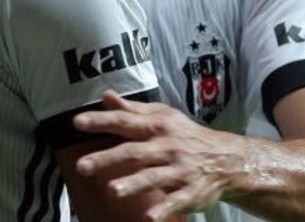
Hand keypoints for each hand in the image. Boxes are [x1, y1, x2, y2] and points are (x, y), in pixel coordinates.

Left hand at [73, 90, 245, 220]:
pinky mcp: (192, 191)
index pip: (124, 122)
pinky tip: (149, 217)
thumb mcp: (162, 116)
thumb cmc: (185, 134)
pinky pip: (177, 200)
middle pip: (133, 152)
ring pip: (153, 177)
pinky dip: (164, 208)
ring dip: (133, 184)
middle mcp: (166, 147)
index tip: (77, 122)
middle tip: (81, 166)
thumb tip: (106, 95)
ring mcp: (180, 170)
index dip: (101, 121)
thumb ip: (132, 110)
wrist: (227, 158)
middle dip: (106, 159)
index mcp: (156, 126)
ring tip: (111, 191)